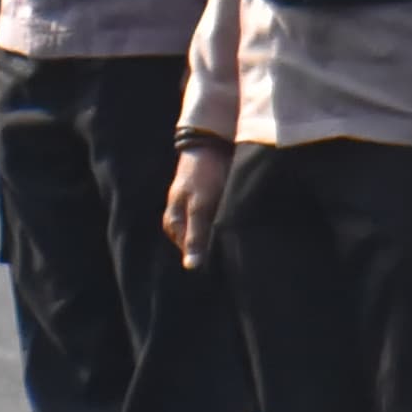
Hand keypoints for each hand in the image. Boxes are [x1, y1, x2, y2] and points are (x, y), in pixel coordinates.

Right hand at [164, 143, 230, 268]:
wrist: (211, 143)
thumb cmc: (204, 176)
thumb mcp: (200, 207)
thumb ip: (196, 236)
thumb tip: (190, 267)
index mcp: (173, 224)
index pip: (191, 254)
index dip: (209, 258)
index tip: (228, 258)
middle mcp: (181, 221)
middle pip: (198, 245)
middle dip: (215, 248)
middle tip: (235, 246)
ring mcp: (193, 213)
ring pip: (208, 235)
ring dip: (221, 236)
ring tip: (238, 234)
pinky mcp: (205, 206)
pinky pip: (215, 224)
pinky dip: (224, 225)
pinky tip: (237, 224)